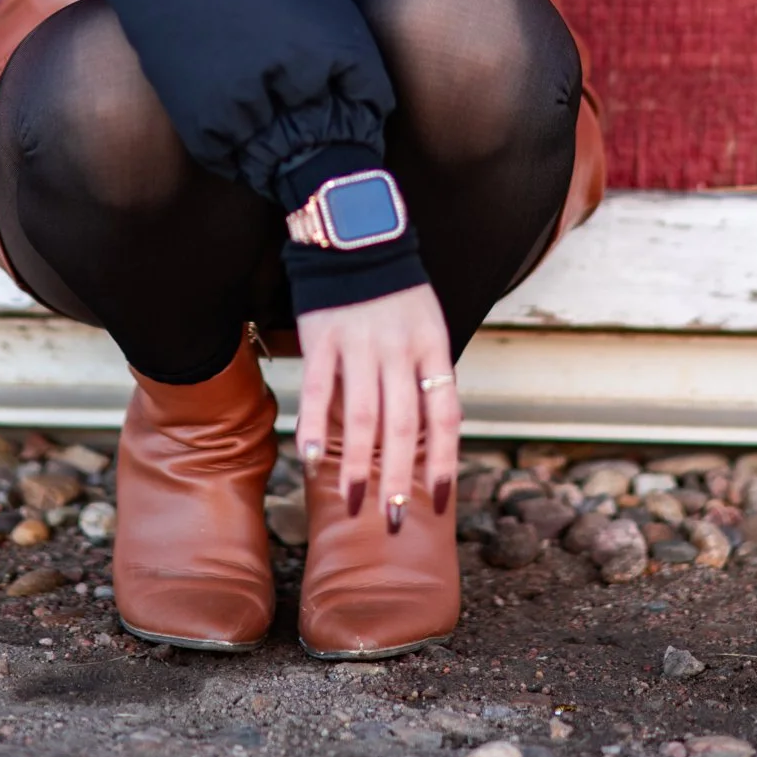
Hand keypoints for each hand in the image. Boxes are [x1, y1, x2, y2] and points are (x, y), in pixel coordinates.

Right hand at [294, 284, 460, 528]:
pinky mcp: (323, 336)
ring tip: (355, 501)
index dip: (444, 461)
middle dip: (399, 477)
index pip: (445, 414)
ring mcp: (361, 343)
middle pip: (404, 424)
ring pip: (364, 414)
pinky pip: (320, 389)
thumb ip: (427, 374)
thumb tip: (431, 436)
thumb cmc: (397, 292)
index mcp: (432, 347)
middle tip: (392, 520)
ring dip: (358, 463)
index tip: (438, 503)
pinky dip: (315, 426)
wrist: (356, 237)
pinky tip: (311, 459)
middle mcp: (400, 349)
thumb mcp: (427, 325)